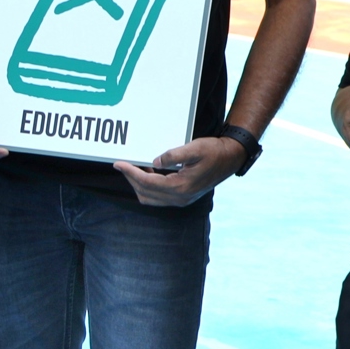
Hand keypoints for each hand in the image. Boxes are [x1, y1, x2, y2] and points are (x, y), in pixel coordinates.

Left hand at [115, 135, 239, 206]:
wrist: (231, 158)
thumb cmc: (214, 151)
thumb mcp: (194, 148)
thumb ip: (173, 155)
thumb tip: (155, 162)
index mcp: (180, 187)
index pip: (147, 183)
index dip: (131, 173)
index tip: (119, 164)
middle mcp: (180, 198)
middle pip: (145, 192)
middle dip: (131, 179)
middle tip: (122, 165)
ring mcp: (181, 200)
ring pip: (150, 198)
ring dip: (139, 185)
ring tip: (133, 169)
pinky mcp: (183, 198)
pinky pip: (158, 198)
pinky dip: (148, 188)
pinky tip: (148, 173)